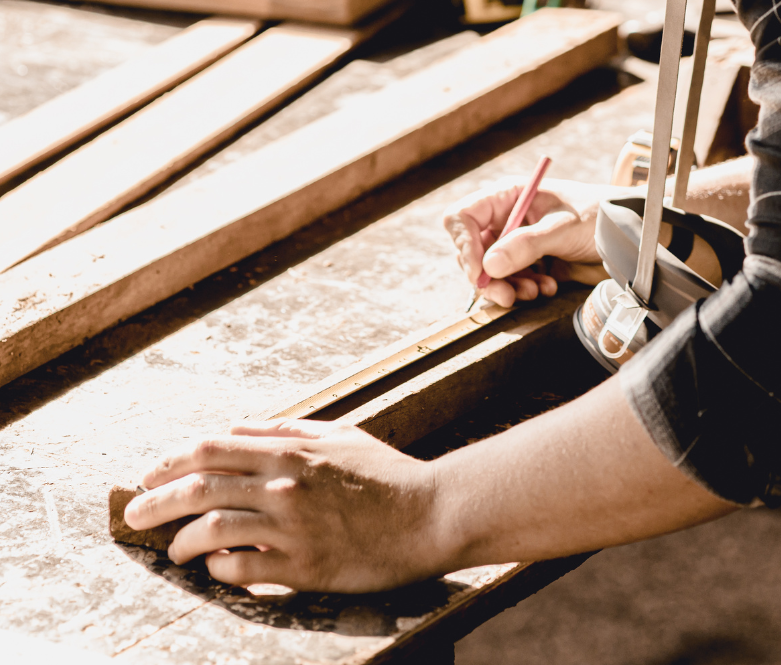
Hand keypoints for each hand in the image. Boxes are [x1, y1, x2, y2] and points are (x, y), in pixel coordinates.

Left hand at [124, 419, 441, 591]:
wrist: (429, 514)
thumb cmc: (384, 473)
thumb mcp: (336, 435)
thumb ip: (284, 429)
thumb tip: (237, 427)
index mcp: (289, 450)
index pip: (211, 448)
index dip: (170, 460)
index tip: (148, 475)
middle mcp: (284, 485)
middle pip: (200, 487)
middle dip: (156, 501)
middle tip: (133, 514)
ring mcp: (292, 527)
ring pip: (213, 528)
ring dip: (182, 541)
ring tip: (173, 550)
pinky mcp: (303, 567)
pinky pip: (244, 569)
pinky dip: (219, 568)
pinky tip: (214, 568)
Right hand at [444, 177, 627, 307]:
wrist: (628, 235)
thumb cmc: (599, 215)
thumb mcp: (563, 227)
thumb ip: (526, 245)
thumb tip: (488, 266)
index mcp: (508, 197)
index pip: (463, 218)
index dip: (464, 245)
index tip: (480, 272)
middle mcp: (507, 219)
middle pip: (472, 250)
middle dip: (488, 276)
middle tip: (506, 295)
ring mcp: (517, 242)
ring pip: (490, 271)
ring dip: (508, 286)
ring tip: (535, 291)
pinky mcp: (530, 263)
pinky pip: (510, 281)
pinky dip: (523, 289)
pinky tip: (547, 286)